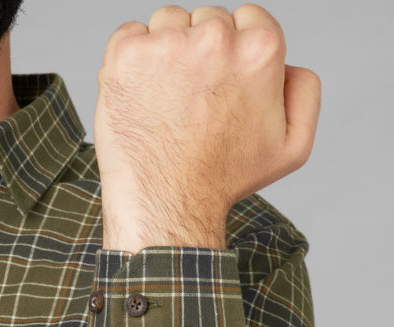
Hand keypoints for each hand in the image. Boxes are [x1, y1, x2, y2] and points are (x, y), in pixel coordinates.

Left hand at [94, 4, 320, 251]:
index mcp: (260, 49)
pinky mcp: (126, 56)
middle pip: (206, 20)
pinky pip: (130, 34)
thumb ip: (305, 92)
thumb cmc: (222, 181)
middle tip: (191, 102)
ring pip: (168, 24)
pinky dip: (132, 60)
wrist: (166, 204)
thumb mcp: (292, 146)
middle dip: (199, 53)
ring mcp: (166, 45)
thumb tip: (288, 64)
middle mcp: (214, 38)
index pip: (246, 19)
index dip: (232, 54)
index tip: (219, 86)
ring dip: (165, 53)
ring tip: (165, 102)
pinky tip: (140, 96)